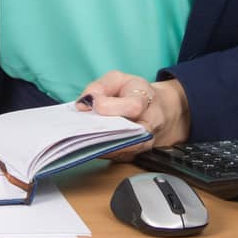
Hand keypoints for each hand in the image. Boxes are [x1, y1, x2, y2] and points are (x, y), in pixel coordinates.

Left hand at [75, 71, 190, 159]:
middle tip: (83, 129)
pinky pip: (117, 157)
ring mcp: (144, 144)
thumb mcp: (117, 79)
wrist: (157, 110)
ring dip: (100, 146)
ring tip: (80, 138)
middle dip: (105, 133)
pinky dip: (100, 152)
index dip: (111, 107)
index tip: (93, 104)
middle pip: (131, 135)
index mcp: (147, 100)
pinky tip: (85, 145)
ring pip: (123, 151)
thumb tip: (84, 104)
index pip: (133, 106)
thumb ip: (99, 87)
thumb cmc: (134, 92)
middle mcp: (150, 125)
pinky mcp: (134, 155)